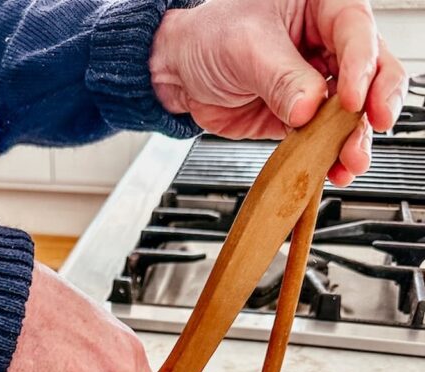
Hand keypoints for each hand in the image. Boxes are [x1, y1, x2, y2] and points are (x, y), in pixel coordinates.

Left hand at [149, 0, 406, 185]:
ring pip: (353, 112)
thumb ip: (282, 79)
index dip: (360, 66)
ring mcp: (319, 83)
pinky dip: (331, 157)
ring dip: (355, 138)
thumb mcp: (247, 48)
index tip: (351, 98)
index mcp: (323, 7)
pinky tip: (334, 170)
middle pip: (372, 72)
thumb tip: (309, 108)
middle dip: (374, 103)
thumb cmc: (212, 37)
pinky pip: (326, 139)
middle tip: (374, 124)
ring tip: (351, 159)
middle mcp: (328, 44)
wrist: (183, 72)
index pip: (356, 32)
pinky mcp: (304, 119)